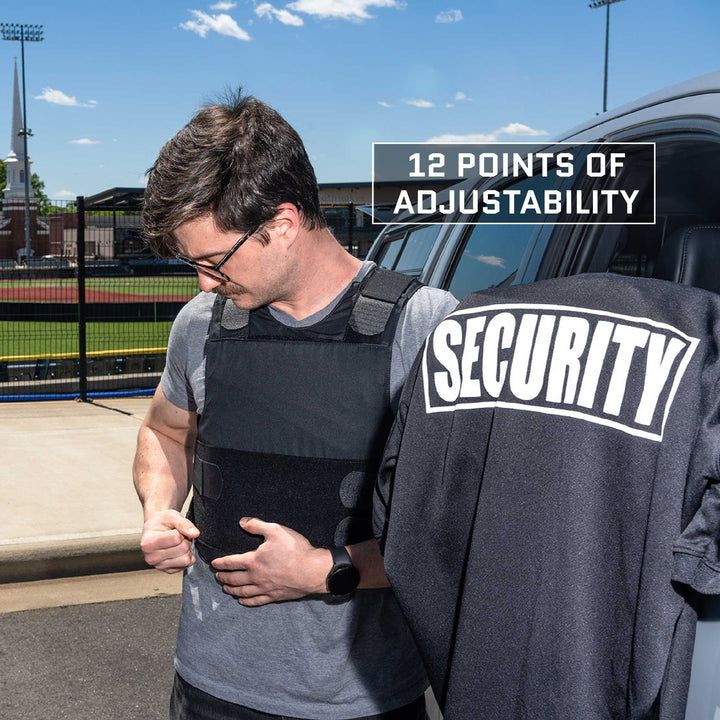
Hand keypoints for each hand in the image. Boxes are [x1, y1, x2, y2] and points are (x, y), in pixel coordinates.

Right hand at [140, 510, 199, 573]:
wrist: (155, 528)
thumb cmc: (161, 522)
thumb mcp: (171, 516)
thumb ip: (184, 524)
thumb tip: (195, 534)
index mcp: (148, 543)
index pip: (176, 538)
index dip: (180, 531)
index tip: (173, 529)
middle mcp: (151, 558)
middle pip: (183, 549)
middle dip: (185, 539)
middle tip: (178, 535)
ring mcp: (160, 566)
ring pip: (186, 559)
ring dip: (187, 549)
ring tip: (178, 543)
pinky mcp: (168, 570)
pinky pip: (187, 565)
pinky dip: (187, 556)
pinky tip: (179, 550)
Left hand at [212, 517, 331, 606]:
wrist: (312, 570)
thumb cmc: (295, 549)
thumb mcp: (276, 530)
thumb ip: (257, 525)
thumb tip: (242, 522)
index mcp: (254, 561)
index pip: (231, 562)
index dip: (221, 563)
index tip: (214, 564)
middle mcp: (256, 577)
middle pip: (234, 579)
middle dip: (223, 577)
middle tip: (217, 576)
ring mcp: (265, 588)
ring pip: (242, 592)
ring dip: (232, 589)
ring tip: (225, 588)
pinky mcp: (274, 596)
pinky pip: (255, 601)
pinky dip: (246, 601)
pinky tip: (242, 600)